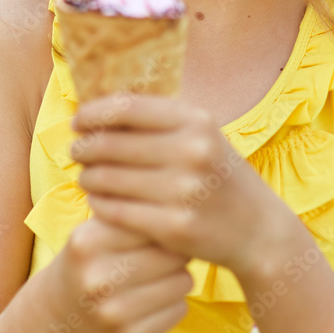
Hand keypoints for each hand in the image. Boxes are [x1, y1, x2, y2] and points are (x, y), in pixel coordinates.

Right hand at [48, 216, 192, 332]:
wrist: (58, 314)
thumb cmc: (89, 259)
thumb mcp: (97, 226)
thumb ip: (134, 212)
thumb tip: (186, 214)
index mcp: (87, 242)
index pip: (153, 222)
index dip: (163, 223)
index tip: (158, 227)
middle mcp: (97, 280)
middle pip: (173, 253)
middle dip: (175, 250)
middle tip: (162, 253)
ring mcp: (113, 315)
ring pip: (183, 281)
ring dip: (178, 276)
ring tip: (156, 276)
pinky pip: (180, 308)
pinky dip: (172, 302)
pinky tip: (150, 301)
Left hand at [70, 93, 283, 278]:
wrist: (257, 228)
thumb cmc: (218, 174)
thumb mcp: (201, 134)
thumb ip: (159, 119)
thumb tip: (101, 104)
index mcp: (196, 121)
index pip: (127, 107)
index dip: (94, 112)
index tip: (78, 120)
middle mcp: (191, 152)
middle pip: (111, 144)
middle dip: (84, 147)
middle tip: (76, 151)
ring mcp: (183, 191)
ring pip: (108, 178)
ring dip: (87, 176)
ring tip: (85, 176)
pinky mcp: (174, 226)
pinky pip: (115, 210)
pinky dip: (99, 204)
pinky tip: (98, 200)